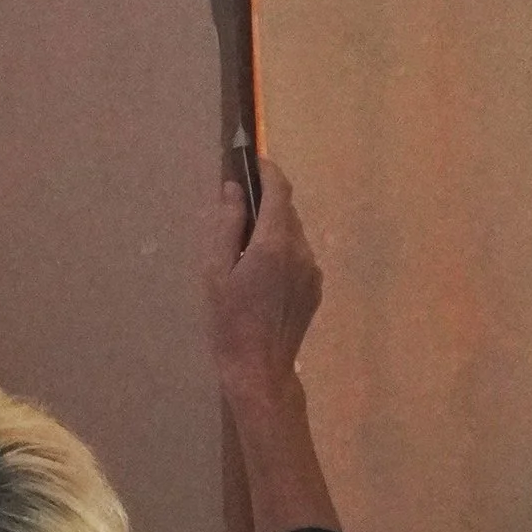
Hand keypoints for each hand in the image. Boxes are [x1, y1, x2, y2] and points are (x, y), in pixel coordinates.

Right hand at [201, 160, 321, 408]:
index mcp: (275, 243)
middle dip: (266, 202)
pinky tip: (262, 274)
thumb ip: (226, 225)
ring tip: (246, 249)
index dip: (267, 170)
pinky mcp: (316, 287)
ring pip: (294, 233)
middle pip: (287, 211)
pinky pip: (299, 256)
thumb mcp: (216, 271)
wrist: (259, 368)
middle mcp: (301, 251)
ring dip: (273, 229)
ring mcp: (312, 270)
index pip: (280, 189)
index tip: (252, 163)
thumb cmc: (229, 321)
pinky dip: (282, 251)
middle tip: (238, 210)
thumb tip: (234, 189)